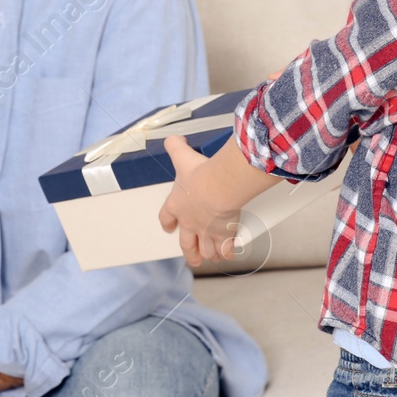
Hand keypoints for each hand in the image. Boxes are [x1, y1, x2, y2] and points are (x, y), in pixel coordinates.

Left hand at [158, 135, 243, 266]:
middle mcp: (190, 223)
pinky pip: (226, 250)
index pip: (166, 218)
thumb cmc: (199, 176)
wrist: (216, 189)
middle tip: (193, 257)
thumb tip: (173, 139)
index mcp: (177, 206)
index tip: (168, 228)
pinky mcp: (224, 236)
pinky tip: (230, 252)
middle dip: (190, 252)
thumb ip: (175, 146)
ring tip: (212, 256)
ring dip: (209, 254)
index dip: (167, 224)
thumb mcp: (182, 156)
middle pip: (186, 245)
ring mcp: (206, 232)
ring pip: (206, 250)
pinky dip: (228, 252)